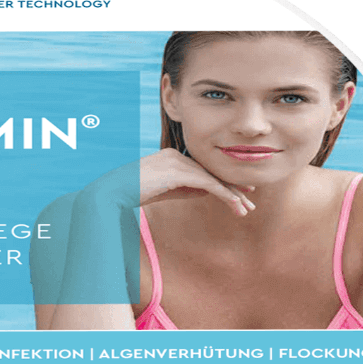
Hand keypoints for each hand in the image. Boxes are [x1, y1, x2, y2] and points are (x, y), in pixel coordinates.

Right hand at [138, 147, 255, 216]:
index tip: (240, 192)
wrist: (112, 193)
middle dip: (232, 187)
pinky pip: (207, 183)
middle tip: (250, 200)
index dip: (223, 181)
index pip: (203, 170)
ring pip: (212, 178)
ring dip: (232, 194)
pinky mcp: (177, 172)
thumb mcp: (164, 192)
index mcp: (173, 156)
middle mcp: (177, 155)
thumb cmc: (133, 194)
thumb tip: (207, 191)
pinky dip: (223, 194)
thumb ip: (185, 188)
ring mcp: (177, 162)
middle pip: (211, 172)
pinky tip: (235, 203)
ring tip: (246, 208)